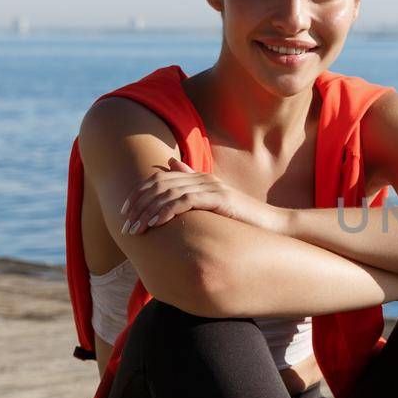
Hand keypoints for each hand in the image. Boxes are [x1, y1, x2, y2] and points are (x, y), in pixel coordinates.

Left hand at [119, 158, 277, 235]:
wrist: (274, 226)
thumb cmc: (244, 220)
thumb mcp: (216, 206)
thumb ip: (194, 189)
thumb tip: (171, 167)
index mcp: (200, 179)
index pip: (160, 179)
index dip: (139, 194)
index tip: (124, 212)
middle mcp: (203, 178)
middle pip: (159, 185)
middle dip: (138, 205)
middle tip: (124, 225)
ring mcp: (211, 187)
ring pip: (169, 193)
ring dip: (148, 212)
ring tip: (135, 229)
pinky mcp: (219, 199)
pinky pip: (186, 201)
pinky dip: (166, 211)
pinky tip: (155, 224)